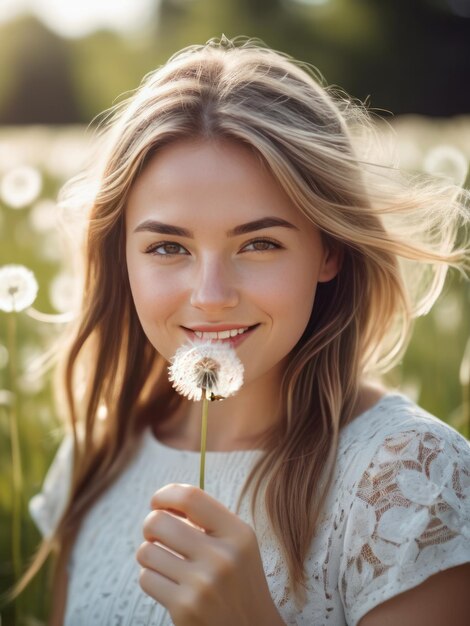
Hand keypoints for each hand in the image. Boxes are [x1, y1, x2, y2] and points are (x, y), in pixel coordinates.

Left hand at [136, 483, 285, 625]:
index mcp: (238, 534)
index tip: (158, 502)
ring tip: (165, 561)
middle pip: (158, 522)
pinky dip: (151, 578)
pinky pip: (146, 578)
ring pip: (147, 551)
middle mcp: (222, 556)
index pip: (190, 497)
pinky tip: (169, 584)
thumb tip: (163, 502)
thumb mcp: (238, 543)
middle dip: (150, 526)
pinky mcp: (184, 608)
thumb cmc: (237, 580)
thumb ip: (208, 520)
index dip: (165, 494)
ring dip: (150, 554)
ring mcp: (202, 584)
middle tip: (156, 535)